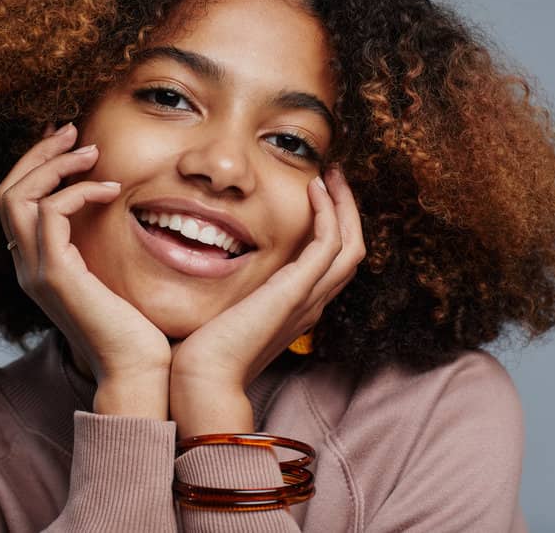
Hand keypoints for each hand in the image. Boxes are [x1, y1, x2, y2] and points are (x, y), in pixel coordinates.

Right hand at [0, 123, 171, 417]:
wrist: (138, 369)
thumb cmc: (135, 325)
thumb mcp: (111, 273)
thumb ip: (98, 243)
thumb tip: (114, 205)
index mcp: (37, 264)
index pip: (17, 202)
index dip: (37, 165)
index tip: (69, 141)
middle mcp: (26, 266)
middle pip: (7, 191)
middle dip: (38, 153)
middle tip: (72, 129)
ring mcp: (35, 271)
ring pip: (18, 196)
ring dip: (54, 164)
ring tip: (92, 151)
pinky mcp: (56, 275)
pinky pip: (51, 213)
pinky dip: (78, 191)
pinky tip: (111, 189)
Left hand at [169, 166, 364, 435]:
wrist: (203, 379)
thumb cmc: (204, 351)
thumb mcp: (226, 313)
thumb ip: (232, 293)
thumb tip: (212, 268)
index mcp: (298, 308)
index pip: (331, 262)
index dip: (332, 225)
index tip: (317, 192)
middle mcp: (311, 303)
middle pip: (351, 250)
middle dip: (346, 210)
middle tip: (336, 175)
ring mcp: (308, 299)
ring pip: (350, 245)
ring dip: (345, 205)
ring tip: (333, 174)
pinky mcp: (296, 292)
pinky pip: (328, 244)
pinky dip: (328, 213)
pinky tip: (314, 189)